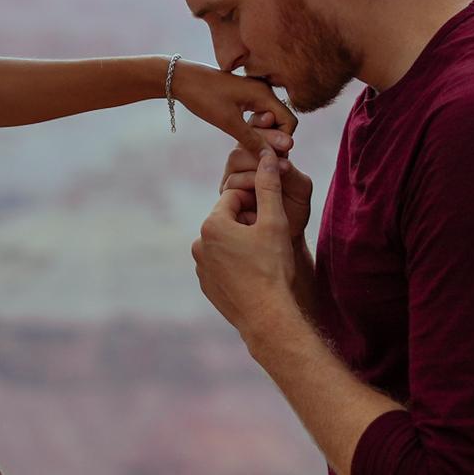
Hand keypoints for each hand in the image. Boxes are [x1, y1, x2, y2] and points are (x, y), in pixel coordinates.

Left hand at [174, 61, 295, 156]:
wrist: (182, 79)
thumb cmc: (204, 98)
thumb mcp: (228, 122)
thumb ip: (253, 140)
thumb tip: (272, 159)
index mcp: (264, 93)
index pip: (289, 121)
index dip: (283, 141)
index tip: (269, 156)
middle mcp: (265, 90)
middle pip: (282, 121)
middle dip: (274, 139)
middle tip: (257, 156)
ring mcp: (256, 92)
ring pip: (270, 119)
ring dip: (263, 134)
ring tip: (247, 146)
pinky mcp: (247, 96)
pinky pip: (260, 115)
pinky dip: (255, 128)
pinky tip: (242, 136)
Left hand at [193, 148, 299, 339]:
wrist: (267, 317)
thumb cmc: (272, 268)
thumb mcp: (274, 222)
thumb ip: (269, 187)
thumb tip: (266, 157)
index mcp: (212, 225)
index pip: (234, 198)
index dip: (256, 202)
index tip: (271, 216)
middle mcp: (199, 244)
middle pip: (228, 220)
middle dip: (248, 223)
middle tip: (270, 237)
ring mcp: (200, 267)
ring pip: (224, 243)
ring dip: (241, 243)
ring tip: (264, 257)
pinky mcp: (206, 286)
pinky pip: (221, 265)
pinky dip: (235, 264)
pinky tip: (255, 274)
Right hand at [220, 113, 312, 239]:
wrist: (284, 240)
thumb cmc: (295, 210)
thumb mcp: (301, 188)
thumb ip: (290, 171)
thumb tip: (278, 159)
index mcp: (261, 154)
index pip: (256, 130)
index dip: (263, 121)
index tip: (273, 115)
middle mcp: (243, 164)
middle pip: (244, 140)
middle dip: (265, 140)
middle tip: (287, 145)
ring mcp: (232, 179)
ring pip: (235, 159)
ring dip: (258, 160)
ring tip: (280, 169)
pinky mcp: (226, 198)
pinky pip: (231, 183)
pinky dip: (248, 182)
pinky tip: (263, 187)